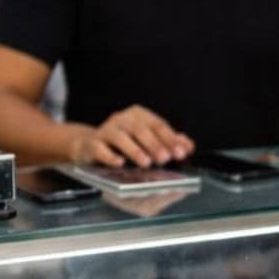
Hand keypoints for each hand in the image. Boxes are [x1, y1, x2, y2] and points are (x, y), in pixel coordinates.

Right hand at [70, 105, 193, 166]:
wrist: (90, 144)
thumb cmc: (124, 142)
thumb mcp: (147, 139)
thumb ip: (168, 141)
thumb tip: (188, 146)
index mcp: (138, 115)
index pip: (158, 125)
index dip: (170, 139)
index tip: (181, 152)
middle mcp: (122, 119)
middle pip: (140, 129)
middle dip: (154, 144)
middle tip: (165, 158)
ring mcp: (105, 130)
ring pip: (120, 137)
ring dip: (135, 150)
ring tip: (146, 162)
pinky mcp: (92, 143)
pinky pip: (100, 148)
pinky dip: (110, 156)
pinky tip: (119, 163)